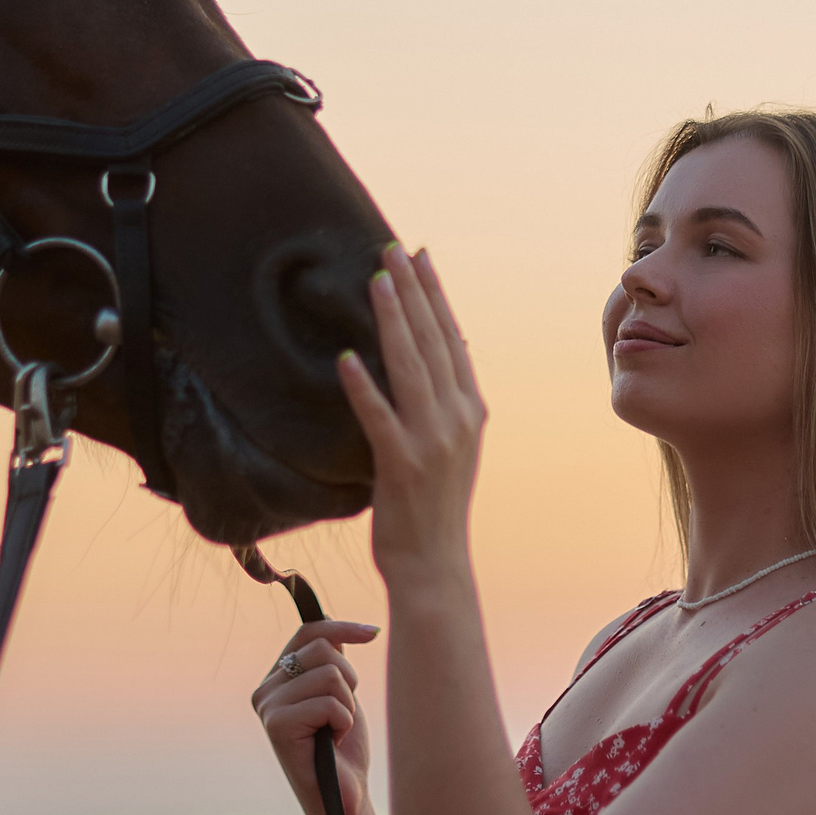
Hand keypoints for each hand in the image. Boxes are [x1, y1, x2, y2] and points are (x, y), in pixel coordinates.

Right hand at [251, 619, 379, 814]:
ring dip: (347, 705)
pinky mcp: (277, 724)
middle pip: (323, 649)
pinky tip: (332, 743)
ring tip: (335, 731)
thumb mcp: (338, 693)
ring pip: (330, 674)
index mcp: (277, 678)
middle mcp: (265, 689)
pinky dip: (343, 723)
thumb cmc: (343, 748)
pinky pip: (330, 702)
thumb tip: (333, 621)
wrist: (343, 797)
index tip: (374, 632)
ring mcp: (268, 706)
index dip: (343, 627)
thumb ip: (329, 660)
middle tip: (341, 714)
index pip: (309, 632)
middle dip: (348, 680)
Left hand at [341, 246, 485, 589]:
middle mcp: (457, 419)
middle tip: (392, 249)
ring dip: (392, 321)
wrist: (435, 565)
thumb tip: (428, 361)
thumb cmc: (433, 506)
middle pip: (433, 342)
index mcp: (470, 411)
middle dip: (413, 291)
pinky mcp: (402, 465)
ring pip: (411, 368)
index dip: (435, 296)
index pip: (453, 339)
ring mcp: (432, 442)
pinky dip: (363, 386)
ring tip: (376, 281)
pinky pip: (379, 418)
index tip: (419, 258)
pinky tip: (345, 359)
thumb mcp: (450, 448)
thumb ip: (443, 406)